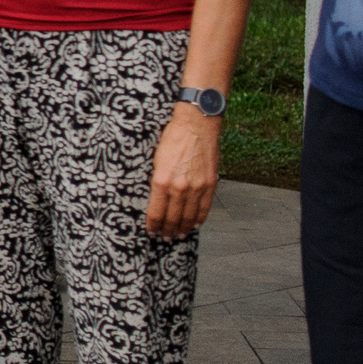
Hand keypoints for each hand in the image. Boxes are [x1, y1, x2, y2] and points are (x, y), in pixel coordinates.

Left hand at [145, 103, 219, 237]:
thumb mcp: (156, 160)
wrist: (196, 125)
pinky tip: (195, 224)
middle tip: (165, 238)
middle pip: (173, 217)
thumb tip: (157, 198)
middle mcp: (179, 187)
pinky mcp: (210, 183)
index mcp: (161, 181)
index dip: (154, 225)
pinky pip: (204, 207)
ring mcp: (197, 186)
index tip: (152, 231)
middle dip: (168, 230)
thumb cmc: (172, 138)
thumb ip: (158, 180)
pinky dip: (199, 218)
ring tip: (179, 235)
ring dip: (183, 228)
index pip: (156, 212)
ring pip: (189, 215)